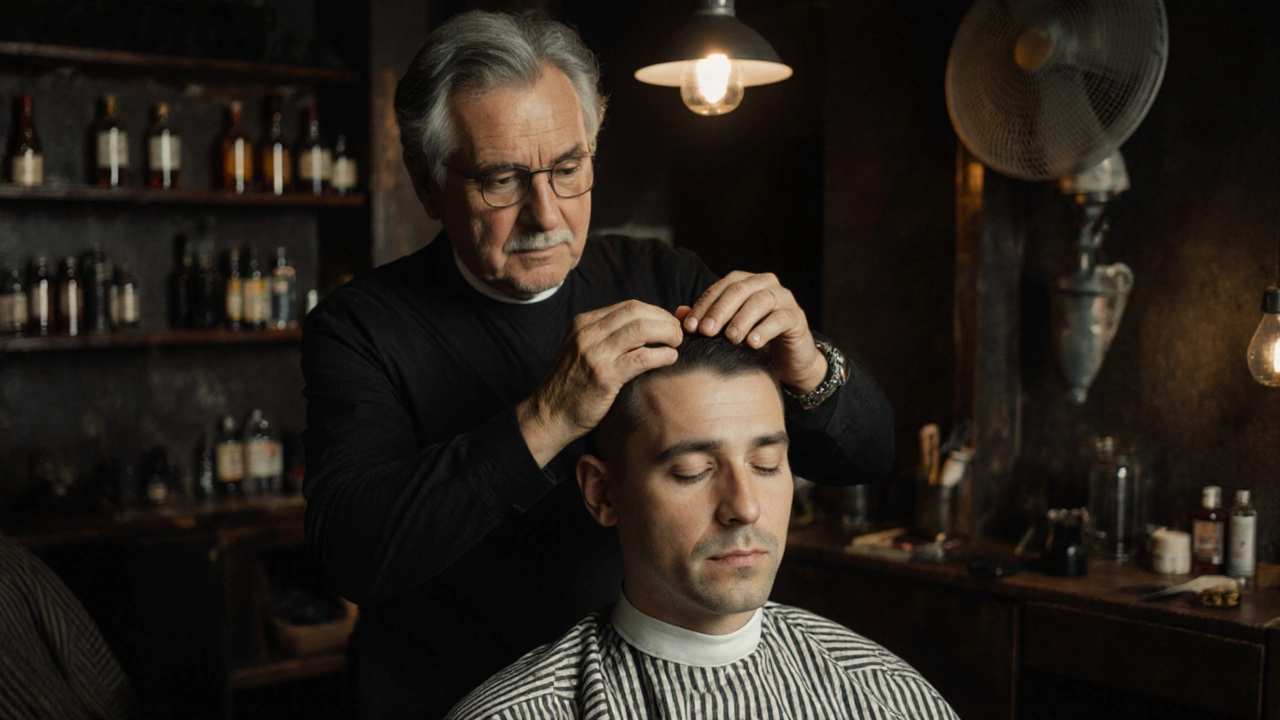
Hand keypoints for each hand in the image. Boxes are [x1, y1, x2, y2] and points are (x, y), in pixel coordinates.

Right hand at [519, 300, 683, 466]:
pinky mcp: (604, 376)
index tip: (670, 324)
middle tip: (679, 333)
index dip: (656, 312)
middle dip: (665, 320)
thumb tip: (648, 326)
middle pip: (637, 312)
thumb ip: (608, 337)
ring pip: (641, 329)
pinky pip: (641, 357)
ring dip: (667, 333)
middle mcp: (588, 333)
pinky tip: (670, 359)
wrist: (549, 415)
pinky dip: (661, 355)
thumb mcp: (583, 351)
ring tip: (677, 344)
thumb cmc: (573, 386)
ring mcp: (595, 353)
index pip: (629, 306)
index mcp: (584, 323)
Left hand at [679, 271, 826, 393]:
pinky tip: (752, 344)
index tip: (689, 328)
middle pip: (738, 290)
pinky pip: (780, 319)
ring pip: (760, 301)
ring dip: (741, 319)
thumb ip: (707, 320)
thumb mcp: (728, 331)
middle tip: (706, 332)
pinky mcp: (797, 317)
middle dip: (719, 311)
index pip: (721, 288)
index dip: (703, 306)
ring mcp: (784, 298)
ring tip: (730, 338)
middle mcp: (765, 284)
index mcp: (746, 282)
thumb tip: (679, 313)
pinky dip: (765, 330)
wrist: (789, 362)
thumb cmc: (754, 343)